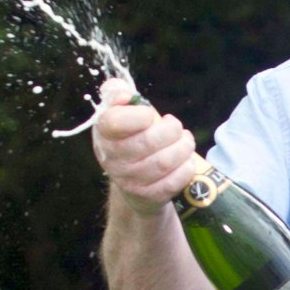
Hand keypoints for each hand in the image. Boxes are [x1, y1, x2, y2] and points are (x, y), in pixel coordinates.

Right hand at [92, 79, 196, 216]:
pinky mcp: (148, 196)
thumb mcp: (118, 112)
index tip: (149, 114)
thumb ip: (117, 93)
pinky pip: (174, 181)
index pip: (115, 123)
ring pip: (165, 162)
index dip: (139, 115)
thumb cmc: (128, 138)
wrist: (131, 181)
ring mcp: (130, 180)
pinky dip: (186, 168)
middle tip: (176, 128)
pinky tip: (185, 160)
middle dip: (172, 130)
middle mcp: (112, 159)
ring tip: (185, 141)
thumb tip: (124, 93)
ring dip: (183, 147)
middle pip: (148, 142)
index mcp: (104, 134)